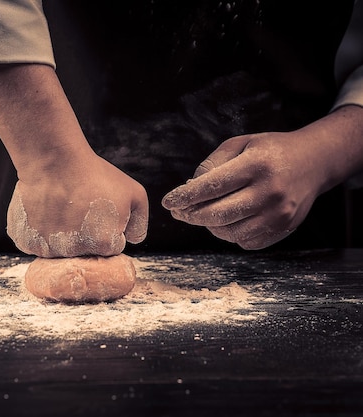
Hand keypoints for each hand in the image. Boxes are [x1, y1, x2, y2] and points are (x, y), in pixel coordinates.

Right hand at [7, 153, 148, 256]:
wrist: (54, 159)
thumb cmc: (94, 174)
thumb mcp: (134, 193)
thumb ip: (140, 224)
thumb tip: (131, 241)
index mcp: (103, 245)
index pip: (111, 249)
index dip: (108, 229)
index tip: (99, 213)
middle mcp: (74, 252)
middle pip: (84, 253)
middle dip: (85, 235)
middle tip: (80, 209)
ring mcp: (47, 249)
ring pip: (59, 250)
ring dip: (61, 236)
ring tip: (62, 208)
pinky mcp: (26, 241)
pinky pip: (36, 244)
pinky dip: (40, 232)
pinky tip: (45, 212)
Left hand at [161, 131, 332, 249]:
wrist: (314, 162)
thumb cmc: (269, 151)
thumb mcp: (239, 144)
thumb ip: (211, 164)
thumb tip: (189, 189)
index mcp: (256, 165)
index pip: (211, 186)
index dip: (185, 196)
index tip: (168, 201)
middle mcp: (270, 191)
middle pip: (218, 214)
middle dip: (191, 215)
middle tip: (178, 211)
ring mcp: (279, 213)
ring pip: (229, 232)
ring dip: (209, 226)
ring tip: (204, 213)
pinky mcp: (284, 228)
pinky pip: (245, 241)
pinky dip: (230, 234)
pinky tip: (227, 220)